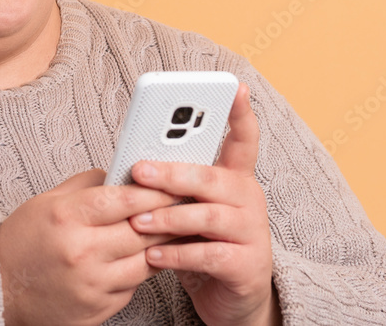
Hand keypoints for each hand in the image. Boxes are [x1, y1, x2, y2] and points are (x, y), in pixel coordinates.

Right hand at [0, 169, 178, 325]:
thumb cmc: (21, 242)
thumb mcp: (47, 200)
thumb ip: (87, 184)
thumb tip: (121, 174)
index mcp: (66, 218)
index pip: (124, 199)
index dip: (154, 189)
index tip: (172, 183)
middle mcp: (80, 252)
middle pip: (142, 230)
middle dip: (167, 215)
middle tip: (184, 204)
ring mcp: (91, 284)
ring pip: (146, 260)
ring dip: (162, 244)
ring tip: (172, 230)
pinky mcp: (98, 308)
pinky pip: (134, 285)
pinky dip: (140, 269)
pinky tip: (142, 256)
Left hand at [127, 83, 280, 325]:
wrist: (233, 299)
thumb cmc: (204, 243)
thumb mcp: (191, 209)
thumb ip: (175, 187)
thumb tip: (134, 164)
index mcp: (235, 178)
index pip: (243, 139)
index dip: (240, 113)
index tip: (234, 87)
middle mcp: (248, 198)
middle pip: (211, 177)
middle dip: (172, 172)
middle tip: (139, 170)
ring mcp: (251, 231)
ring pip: (208, 215)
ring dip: (168, 218)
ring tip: (138, 221)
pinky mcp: (247, 264)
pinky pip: (209, 254)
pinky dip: (177, 255)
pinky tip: (153, 256)